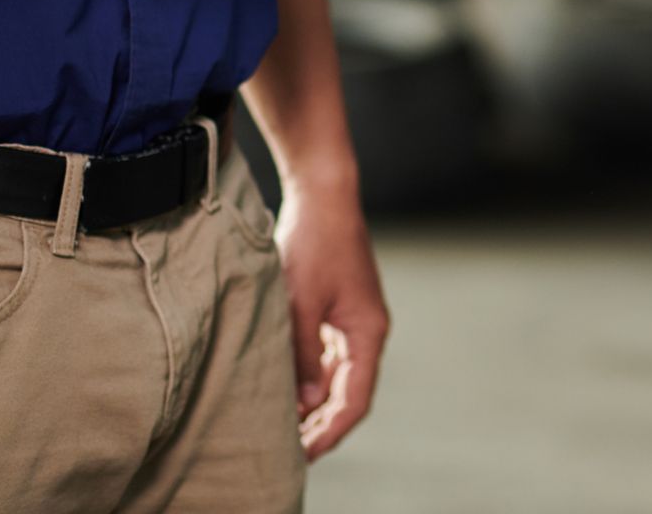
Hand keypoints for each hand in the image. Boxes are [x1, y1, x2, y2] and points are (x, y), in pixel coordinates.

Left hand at [276, 180, 390, 460]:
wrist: (323, 195)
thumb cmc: (313, 244)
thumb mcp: (301, 303)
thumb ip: (303, 355)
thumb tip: (307, 403)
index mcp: (367, 333)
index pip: (355, 400)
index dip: (331, 432)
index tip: (304, 455)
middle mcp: (367, 331)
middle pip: (349, 393)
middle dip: (322, 424)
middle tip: (289, 451)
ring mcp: (355, 321)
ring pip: (339, 376)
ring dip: (316, 403)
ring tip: (284, 427)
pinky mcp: (340, 309)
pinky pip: (330, 356)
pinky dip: (313, 378)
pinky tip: (289, 390)